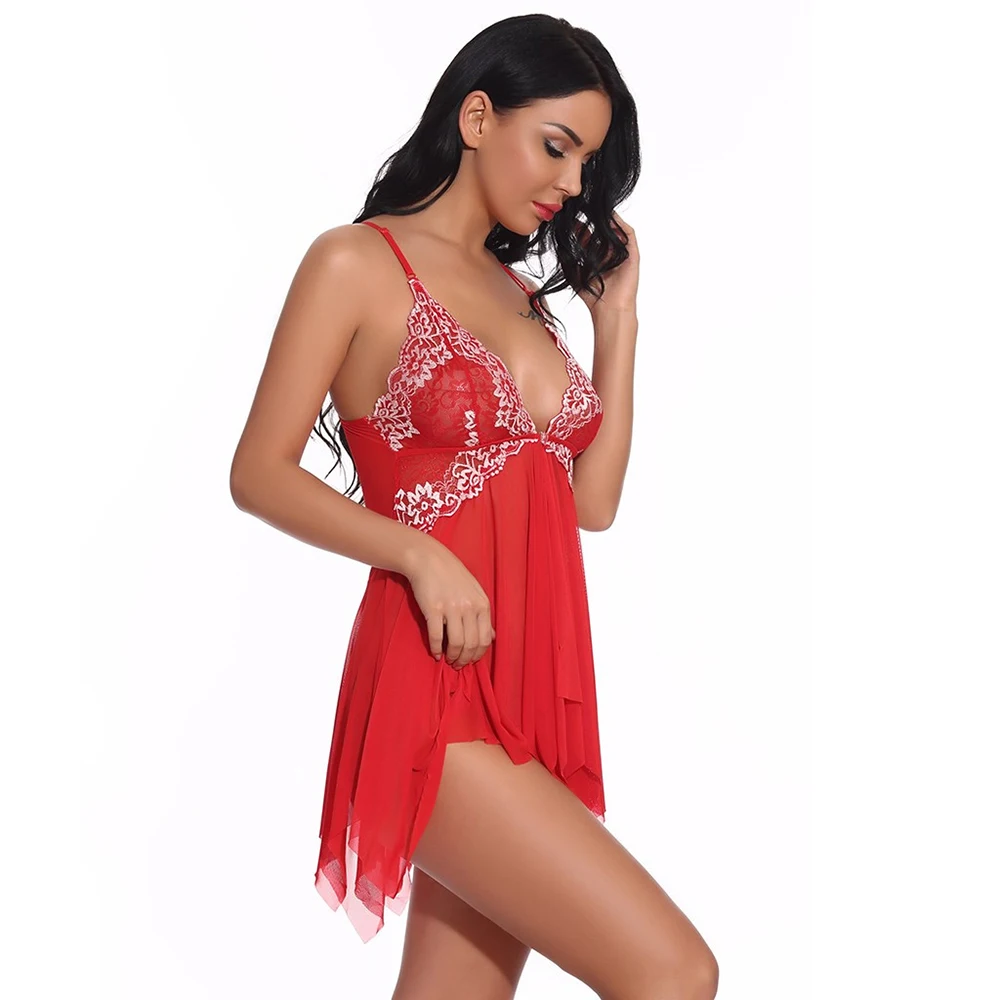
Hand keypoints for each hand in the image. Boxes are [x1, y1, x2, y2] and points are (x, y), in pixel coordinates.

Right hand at [404, 541, 494, 668]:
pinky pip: (436, 636)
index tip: (470, 661)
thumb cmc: (452, 575)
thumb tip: (492, 636)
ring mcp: (451, 608)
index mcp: (482, 604)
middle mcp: (469, 607)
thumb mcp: (475, 591)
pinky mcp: (433, 609)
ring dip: (452, 657)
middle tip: (458, 665)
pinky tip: (435, 653)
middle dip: (465, 660)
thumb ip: (483, 614)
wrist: (429, 559)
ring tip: (448, 660)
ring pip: (456, 643)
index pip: (486, 639)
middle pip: (471, 644)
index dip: (478, 655)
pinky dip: (436, 649)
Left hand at [575, 210, 639, 317]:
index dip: (580, 226)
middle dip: (592, 219)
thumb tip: (563, 237)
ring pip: (615, 230)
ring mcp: (622, 252)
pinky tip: (609, 218)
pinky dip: (619, 224)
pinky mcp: (632, 254)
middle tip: (581, 208)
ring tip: (594, 209)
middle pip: (602, 230)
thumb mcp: (574, 271)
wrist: (609, 309)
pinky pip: (628, 234)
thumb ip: (569, 255)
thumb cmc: (592, 295)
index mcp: (597, 256)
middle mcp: (611, 253)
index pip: (589, 235)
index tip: (569, 217)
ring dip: (606, 219)